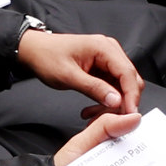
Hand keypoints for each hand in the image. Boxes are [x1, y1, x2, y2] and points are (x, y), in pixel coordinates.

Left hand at [15, 26, 139, 114]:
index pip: (128, 73)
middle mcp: (110, 50)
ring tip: (93, 114)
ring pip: (122, 86)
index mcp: (104, 47)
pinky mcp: (103, 67)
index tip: (130, 114)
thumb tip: (116, 100)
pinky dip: (106, 99)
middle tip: (110, 118)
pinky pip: (113, 87)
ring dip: (112, 103)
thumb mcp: (68, 76)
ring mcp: (107, 59)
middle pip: (130, 80)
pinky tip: (93, 108)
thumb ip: (94, 88)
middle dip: (123, 101)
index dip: (131, 96)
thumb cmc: (47, 57)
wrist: (34, 51)